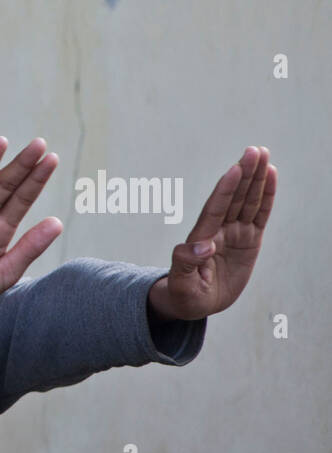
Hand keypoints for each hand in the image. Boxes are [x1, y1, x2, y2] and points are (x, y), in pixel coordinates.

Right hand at [0, 137, 61, 313]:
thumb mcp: (1, 277)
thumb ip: (27, 250)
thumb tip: (57, 223)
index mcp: (0, 232)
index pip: (21, 200)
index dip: (36, 180)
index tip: (51, 158)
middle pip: (3, 187)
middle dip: (20, 166)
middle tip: (38, 144)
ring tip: (1, 143)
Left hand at [150, 146, 276, 320]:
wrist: (196, 302)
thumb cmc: (184, 295)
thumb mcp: (181, 284)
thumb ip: (186, 263)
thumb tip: (202, 246)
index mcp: (201, 240)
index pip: (214, 210)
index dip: (224, 190)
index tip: (234, 169)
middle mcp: (218, 231)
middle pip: (233, 198)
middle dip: (243, 174)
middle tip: (253, 150)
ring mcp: (234, 233)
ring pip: (247, 201)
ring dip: (255, 179)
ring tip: (262, 155)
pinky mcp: (248, 239)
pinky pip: (259, 214)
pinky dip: (266, 196)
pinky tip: (270, 175)